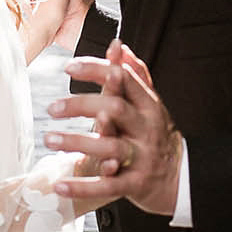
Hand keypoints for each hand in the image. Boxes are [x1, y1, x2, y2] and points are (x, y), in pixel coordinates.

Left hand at [43, 40, 182, 215]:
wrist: (182, 178)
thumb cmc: (158, 136)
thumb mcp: (151, 104)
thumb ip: (135, 75)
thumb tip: (119, 46)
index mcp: (149, 106)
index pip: (124, 79)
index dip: (97, 70)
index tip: (69, 67)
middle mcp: (147, 129)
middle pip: (115, 108)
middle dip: (81, 105)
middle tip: (53, 108)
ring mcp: (142, 157)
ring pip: (109, 147)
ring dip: (76, 142)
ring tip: (50, 139)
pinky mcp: (135, 184)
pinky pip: (108, 186)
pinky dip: (83, 186)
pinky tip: (59, 185)